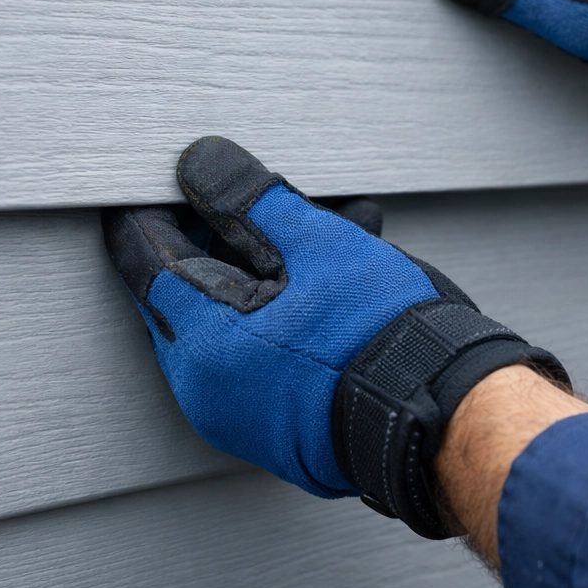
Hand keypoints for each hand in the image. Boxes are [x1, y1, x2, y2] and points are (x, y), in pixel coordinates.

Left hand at [102, 136, 566, 537]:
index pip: (145, 261)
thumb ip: (249, 199)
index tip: (159, 183)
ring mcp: (236, 413)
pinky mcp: (271, 423)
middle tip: (251, 202)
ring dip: (254, 272)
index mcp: (202, 342)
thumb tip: (202, 164)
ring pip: (223, 319)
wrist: (443, 413)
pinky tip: (323, 279)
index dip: (150, 212)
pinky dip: (274, 311)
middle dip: (216, 239)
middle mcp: (205, 388)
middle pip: (184, 292)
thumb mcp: (316, 244)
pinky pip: (251, 352)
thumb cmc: (384, 337)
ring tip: (312, 232)